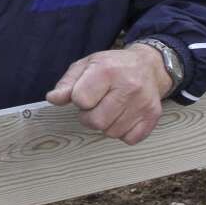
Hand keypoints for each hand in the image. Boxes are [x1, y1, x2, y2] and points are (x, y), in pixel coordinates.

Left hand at [46, 43, 169, 143]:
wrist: (147, 66)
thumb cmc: (112, 67)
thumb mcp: (85, 66)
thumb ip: (67, 83)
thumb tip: (53, 98)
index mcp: (107, 70)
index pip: (81, 100)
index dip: (79, 99)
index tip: (85, 93)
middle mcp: (128, 86)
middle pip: (96, 121)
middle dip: (89, 117)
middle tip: (96, 105)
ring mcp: (143, 103)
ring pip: (111, 133)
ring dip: (106, 125)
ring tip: (111, 108)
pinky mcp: (152, 117)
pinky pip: (129, 139)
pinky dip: (123, 132)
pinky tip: (124, 116)